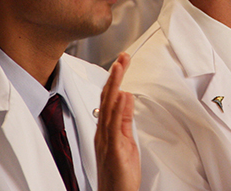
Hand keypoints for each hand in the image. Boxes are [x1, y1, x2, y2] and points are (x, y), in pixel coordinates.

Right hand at [95, 53, 139, 190]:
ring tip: (120, 67)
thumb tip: (127, 97)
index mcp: (106, 129)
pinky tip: (121, 95)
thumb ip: (125, 119)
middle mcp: (103, 132)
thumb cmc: (119, 174)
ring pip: (108, 107)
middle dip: (115, 75)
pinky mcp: (112, 148)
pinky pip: (113, 126)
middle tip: (122, 57)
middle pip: (108, 97)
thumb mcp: (126, 140)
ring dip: (114, 85)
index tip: (123, 62)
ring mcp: (106, 139)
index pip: (111, 98)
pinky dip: (117, 109)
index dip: (116, 79)